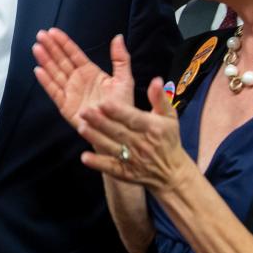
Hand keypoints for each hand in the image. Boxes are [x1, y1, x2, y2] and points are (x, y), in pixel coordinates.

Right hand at [33, 29, 133, 125]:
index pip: (73, 54)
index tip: (53, 32)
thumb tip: (117, 37)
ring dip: (46, 61)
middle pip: (61, 61)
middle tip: (40, 35)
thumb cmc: (122, 106)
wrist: (118, 129)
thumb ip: (121, 58)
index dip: (63, 43)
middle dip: (50, 48)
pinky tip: (38, 70)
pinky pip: (54, 91)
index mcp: (90, 72)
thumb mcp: (124, 79)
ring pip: (55, 73)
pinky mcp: (65, 106)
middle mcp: (77, 80)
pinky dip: (46, 82)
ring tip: (37, 48)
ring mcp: (70, 92)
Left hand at [76, 78, 191, 191]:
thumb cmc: (168, 140)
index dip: (118, 111)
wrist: (171, 173)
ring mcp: (133, 159)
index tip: (104, 103)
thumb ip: (160, 98)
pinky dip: (98, 163)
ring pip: (112, 147)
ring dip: (96, 139)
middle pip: (118, 131)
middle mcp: (142, 144)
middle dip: (100, 122)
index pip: (133, 118)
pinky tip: (85, 157)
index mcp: (152, 128)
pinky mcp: (125, 172)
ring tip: (81, 128)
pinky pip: (110, 168)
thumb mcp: (170, 117)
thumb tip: (156, 80)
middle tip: (84, 111)